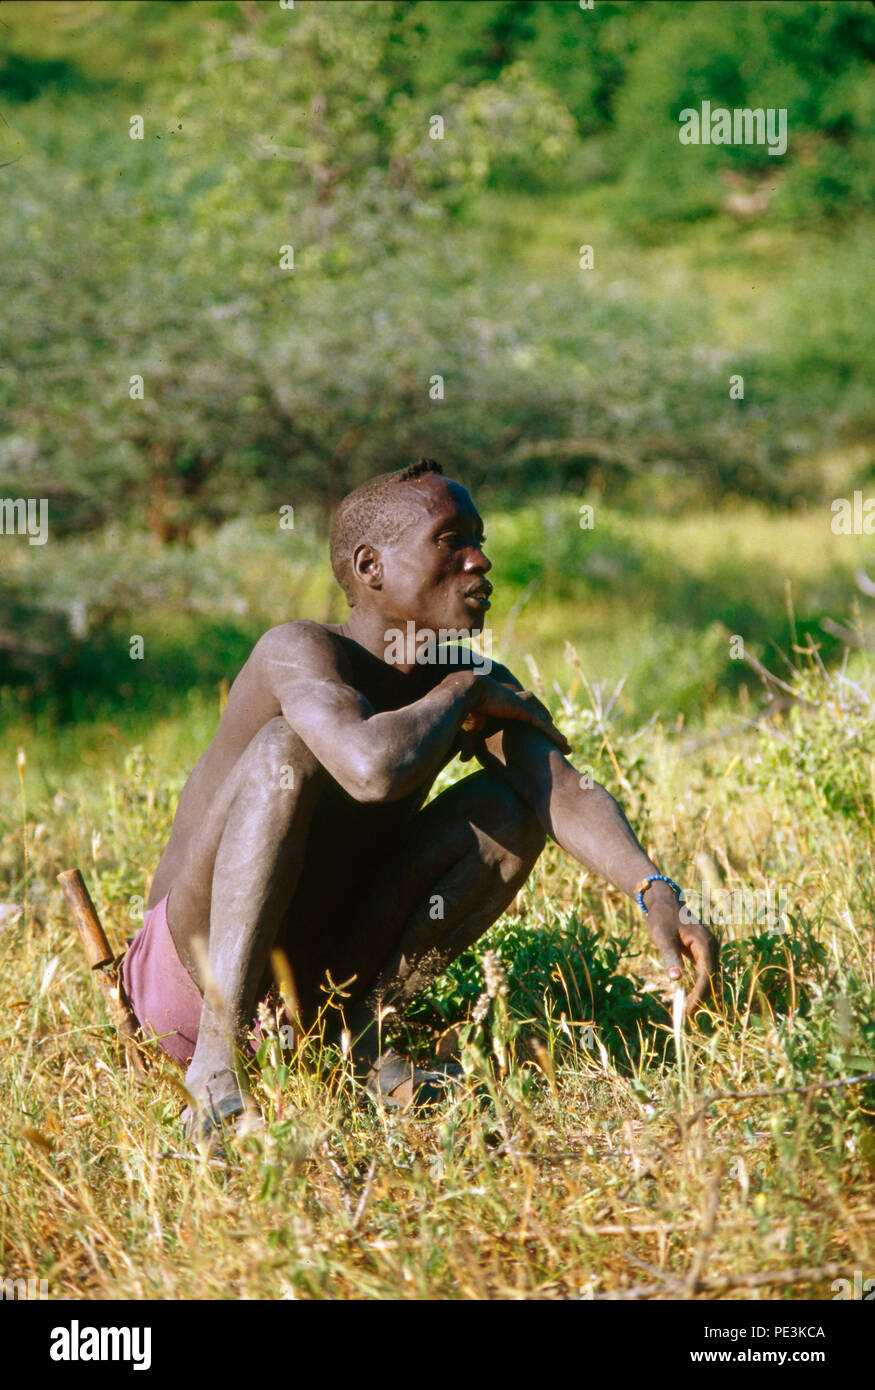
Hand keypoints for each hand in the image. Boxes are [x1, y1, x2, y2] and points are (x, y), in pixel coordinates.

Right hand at [459, 676, 570, 761]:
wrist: (467, 692)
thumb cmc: (466, 711)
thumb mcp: (469, 732)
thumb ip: (469, 745)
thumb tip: (464, 760)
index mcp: (504, 710)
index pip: (522, 719)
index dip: (530, 730)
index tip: (536, 741)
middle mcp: (516, 707)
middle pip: (537, 718)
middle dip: (546, 729)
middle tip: (555, 741)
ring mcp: (521, 707)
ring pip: (544, 722)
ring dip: (554, 734)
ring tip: (564, 744)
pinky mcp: (525, 711)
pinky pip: (544, 725)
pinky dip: (554, 735)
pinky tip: (564, 743)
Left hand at [646, 893, 718, 1014]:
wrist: (663, 903)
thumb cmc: (661, 919)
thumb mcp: (663, 937)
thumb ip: (670, 956)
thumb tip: (676, 978)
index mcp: (705, 943)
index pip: (707, 975)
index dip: (699, 994)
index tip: (688, 1010)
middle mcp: (712, 947)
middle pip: (712, 978)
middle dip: (701, 998)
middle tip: (686, 1015)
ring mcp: (709, 949)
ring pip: (710, 977)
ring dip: (701, 993)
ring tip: (687, 1010)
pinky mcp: (703, 952)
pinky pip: (705, 972)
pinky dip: (699, 985)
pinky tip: (690, 996)